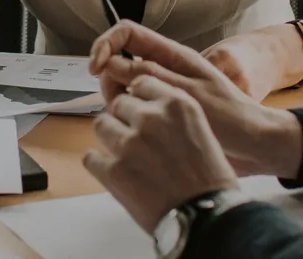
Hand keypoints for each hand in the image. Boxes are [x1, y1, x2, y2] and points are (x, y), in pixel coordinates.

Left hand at [84, 75, 238, 232]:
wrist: (208, 218)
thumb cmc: (210, 181)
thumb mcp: (201, 131)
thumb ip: (171, 115)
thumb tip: (146, 108)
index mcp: (176, 104)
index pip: (140, 83)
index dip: (138, 99)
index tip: (139, 110)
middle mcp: (151, 118)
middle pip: (119, 104)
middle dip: (125, 120)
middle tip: (135, 141)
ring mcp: (129, 143)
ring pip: (101, 125)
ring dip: (111, 139)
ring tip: (127, 158)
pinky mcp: (113, 170)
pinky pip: (91, 157)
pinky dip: (100, 165)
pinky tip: (115, 175)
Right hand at [90, 21, 302, 177]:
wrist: (255, 146)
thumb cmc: (231, 118)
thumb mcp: (188, 95)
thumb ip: (149, 76)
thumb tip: (112, 64)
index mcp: (172, 55)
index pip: (127, 33)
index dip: (105, 44)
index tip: (95, 68)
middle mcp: (164, 68)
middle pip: (118, 61)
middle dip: (109, 80)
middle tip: (118, 104)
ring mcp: (162, 89)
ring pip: (123, 86)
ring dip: (118, 101)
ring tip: (135, 122)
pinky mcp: (163, 110)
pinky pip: (134, 106)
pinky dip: (129, 116)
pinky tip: (140, 131)